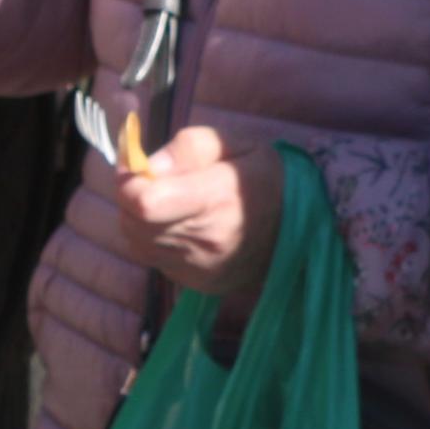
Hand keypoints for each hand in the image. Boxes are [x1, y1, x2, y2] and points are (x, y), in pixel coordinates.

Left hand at [111, 123, 282, 299]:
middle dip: (131, 197)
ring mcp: (198, 268)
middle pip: (133, 222)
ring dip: (139, 220)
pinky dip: (154, 241)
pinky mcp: (196, 283)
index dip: (129, 180)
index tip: (140, 165)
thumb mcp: (238, 144)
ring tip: (165, 202)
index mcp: (215, 199)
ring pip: (137, 243)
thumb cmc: (266, 178)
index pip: (144, 202)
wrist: (300, 229)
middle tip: (152, 180)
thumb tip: (148, 165)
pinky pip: (154, 260)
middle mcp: (204, 241)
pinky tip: (178, 226)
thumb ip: (190, 147)